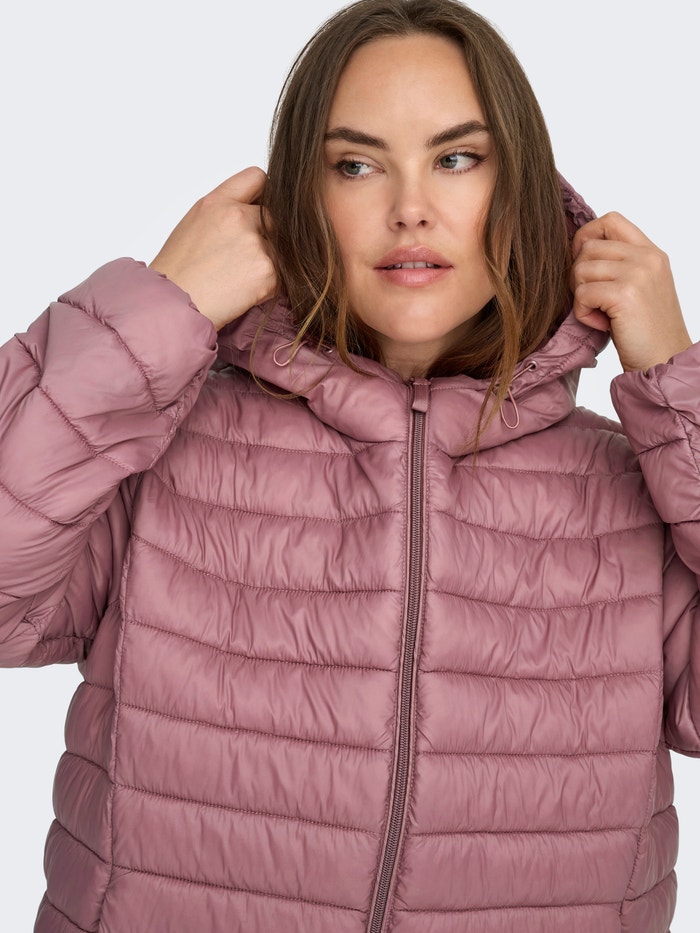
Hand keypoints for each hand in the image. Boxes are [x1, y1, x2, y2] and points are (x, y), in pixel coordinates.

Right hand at [149, 167, 278, 330]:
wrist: (172, 307)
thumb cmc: (178, 273)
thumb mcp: (194, 225)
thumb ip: (225, 212)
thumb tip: (251, 212)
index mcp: (217, 202)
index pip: (257, 178)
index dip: (263, 194)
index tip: (259, 209)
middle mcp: (239, 217)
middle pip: (274, 217)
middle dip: (267, 234)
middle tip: (245, 257)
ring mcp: (256, 244)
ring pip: (280, 248)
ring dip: (269, 262)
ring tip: (239, 278)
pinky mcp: (267, 272)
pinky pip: (282, 275)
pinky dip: (268, 285)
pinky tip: (243, 292)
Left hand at [571, 212, 691, 371]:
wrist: (662, 360)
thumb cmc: (644, 330)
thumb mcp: (638, 286)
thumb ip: (618, 264)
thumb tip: (576, 251)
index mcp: (651, 252)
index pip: (610, 220)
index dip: (586, 235)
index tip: (581, 261)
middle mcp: (647, 257)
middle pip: (588, 246)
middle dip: (578, 275)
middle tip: (593, 300)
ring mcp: (638, 274)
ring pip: (580, 269)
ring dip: (581, 297)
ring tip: (601, 314)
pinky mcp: (625, 294)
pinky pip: (582, 293)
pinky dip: (583, 313)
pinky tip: (602, 324)